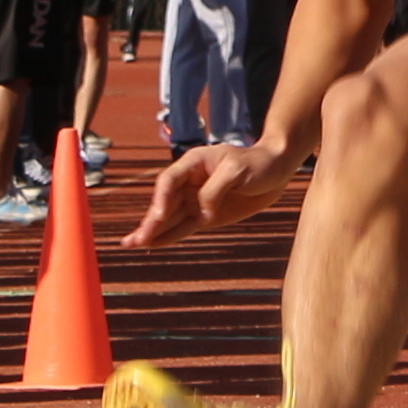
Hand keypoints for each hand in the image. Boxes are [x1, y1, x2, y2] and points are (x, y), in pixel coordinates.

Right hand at [130, 136, 296, 248]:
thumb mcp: (237, 170)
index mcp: (193, 164)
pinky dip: (170, 237)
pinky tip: (154, 245)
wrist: (277, 169)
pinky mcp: (207, 216)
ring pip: (170, 219)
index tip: (157, 216)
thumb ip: (214, 190)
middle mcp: (189, 183)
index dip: (160, 199)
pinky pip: (184, 228)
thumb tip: (200, 212)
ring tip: (131, 244)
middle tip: (133, 240)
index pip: (169, 182)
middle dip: (149, 222)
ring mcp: (196, 200)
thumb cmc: (257, 162)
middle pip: (164, 203)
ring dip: (152, 232)